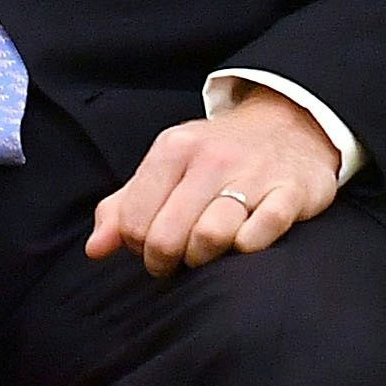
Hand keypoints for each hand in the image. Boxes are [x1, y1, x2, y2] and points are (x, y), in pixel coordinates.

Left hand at [88, 84, 342, 276]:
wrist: (290, 124)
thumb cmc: (217, 157)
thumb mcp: (166, 167)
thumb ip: (124, 206)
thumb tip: (95, 249)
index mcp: (174, 147)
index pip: (133, 220)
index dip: (137, 245)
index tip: (151, 244)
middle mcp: (211, 158)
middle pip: (166, 235)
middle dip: (165, 261)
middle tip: (175, 260)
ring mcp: (253, 174)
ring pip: (210, 237)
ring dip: (203, 257)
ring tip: (206, 252)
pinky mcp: (290, 192)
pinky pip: (261, 233)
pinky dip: (247, 246)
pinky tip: (243, 241)